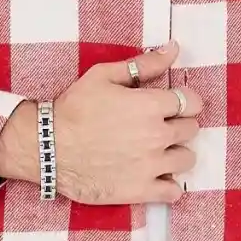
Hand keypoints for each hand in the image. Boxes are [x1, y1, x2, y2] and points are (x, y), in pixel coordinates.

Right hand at [52, 38, 203, 204]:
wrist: (48, 147)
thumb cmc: (73, 109)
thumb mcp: (104, 75)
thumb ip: (143, 64)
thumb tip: (173, 48)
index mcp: (151, 105)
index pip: (192, 102)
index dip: (185, 101)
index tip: (173, 104)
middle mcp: (158, 135)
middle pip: (191, 129)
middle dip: (179, 124)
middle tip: (158, 126)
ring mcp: (152, 166)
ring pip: (187, 159)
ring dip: (176, 153)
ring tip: (158, 151)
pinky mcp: (141, 190)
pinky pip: (173, 192)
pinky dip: (169, 185)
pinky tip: (155, 177)